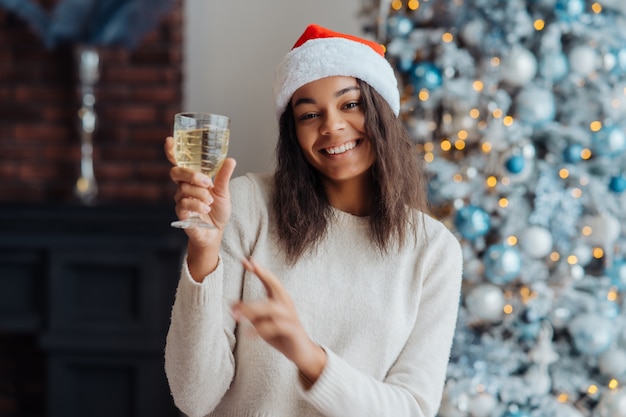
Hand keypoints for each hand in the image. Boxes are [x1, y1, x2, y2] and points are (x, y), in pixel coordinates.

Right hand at [165, 136, 235, 279]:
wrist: (216, 232)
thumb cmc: (217, 211)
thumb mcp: (224, 192)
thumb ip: (223, 176)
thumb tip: (230, 160)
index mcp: (193, 179)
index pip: (179, 162)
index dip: (172, 151)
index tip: (169, 140)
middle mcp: (184, 187)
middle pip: (176, 172)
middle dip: (191, 175)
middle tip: (207, 182)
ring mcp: (180, 199)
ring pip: (184, 189)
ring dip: (201, 194)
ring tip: (210, 202)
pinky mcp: (180, 213)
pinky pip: (184, 203)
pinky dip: (198, 205)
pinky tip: (206, 209)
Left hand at [232, 258, 326, 384]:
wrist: (301, 352)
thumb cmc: (281, 335)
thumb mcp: (262, 323)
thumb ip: (250, 314)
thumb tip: (231, 305)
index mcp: (280, 299)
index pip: (269, 280)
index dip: (259, 270)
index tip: (245, 260)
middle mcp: (286, 304)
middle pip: (275, 285)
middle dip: (263, 274)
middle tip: (250, 266)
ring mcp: (290, 316)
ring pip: (271, 307)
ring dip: (252, 309)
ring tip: (236, 316)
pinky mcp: (292, 330)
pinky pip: (276, 326)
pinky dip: (261, 329)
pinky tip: (248, 334)